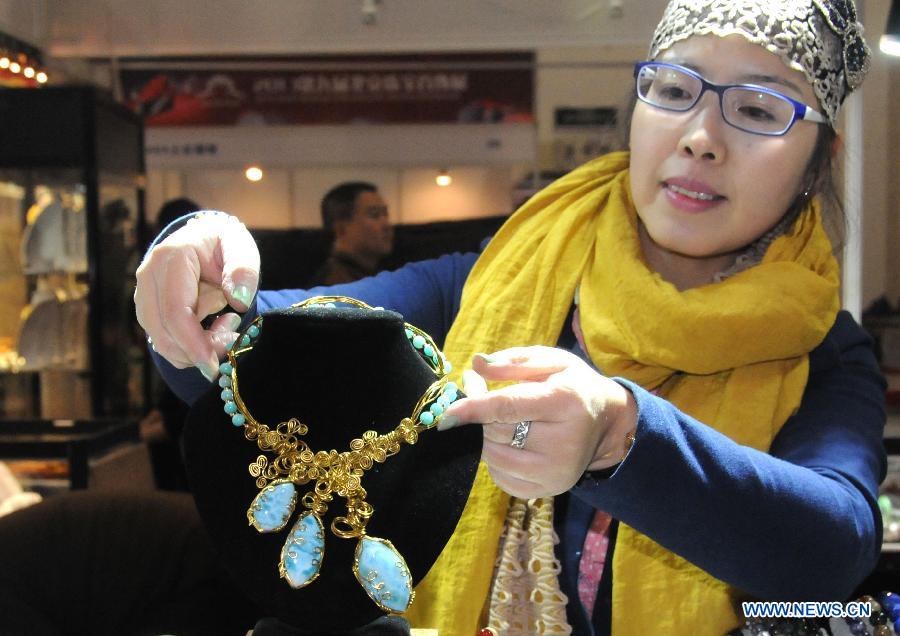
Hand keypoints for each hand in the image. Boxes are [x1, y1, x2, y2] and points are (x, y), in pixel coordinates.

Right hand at [134, 212, 259, 380]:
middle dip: (198, 349)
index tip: (213, 366)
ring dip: (196, 346)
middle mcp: (149, 276)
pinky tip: (212, 324)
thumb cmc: (224, 244)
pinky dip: (190, 344)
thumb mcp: (241, 248)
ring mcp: (143, 294)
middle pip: (163, 332)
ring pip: (162, 340)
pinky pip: (165, 339)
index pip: (175, 311)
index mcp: (171, 258)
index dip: (193, 343)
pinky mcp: (147, 309)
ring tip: (226, 321)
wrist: (205, 238)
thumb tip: (239, 300)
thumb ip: (244, 270)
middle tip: (233, 339)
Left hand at [440, 346, 636, 497]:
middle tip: (476, 386)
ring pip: (494, 457)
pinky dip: (495, 458)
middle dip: (477, 412)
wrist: (607, 423)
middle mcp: (563, 443)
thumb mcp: (552, 361)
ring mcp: (556, 472)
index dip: (473, 410)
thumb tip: (476, 365)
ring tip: (494, 416)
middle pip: (497, 432)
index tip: (445, 415)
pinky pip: (501, 477)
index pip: (509, 408)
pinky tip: (510, 441)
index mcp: (565, 403)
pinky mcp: (548, 490)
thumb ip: (512, 362)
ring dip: (485, 436)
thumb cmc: (574, 385)